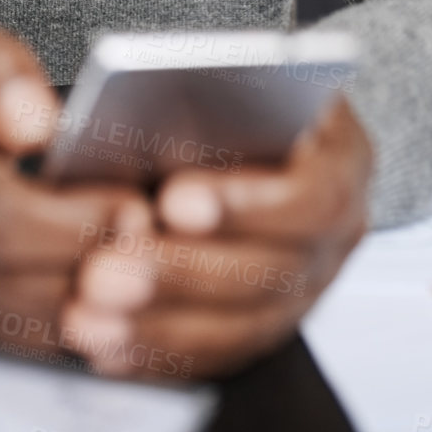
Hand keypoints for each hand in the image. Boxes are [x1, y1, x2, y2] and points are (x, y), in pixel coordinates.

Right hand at [0, 24, 151, 363]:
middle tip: (155, 246)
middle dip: (89, 262)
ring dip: (89, 306)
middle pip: (5, 274)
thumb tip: (38, 126)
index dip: (69, 219)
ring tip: (147, 275)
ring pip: (13, 320)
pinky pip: (12, 341)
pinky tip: (117, 302)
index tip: (134, 208)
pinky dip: (70, 328)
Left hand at [60, 96, 372, 379]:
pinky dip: (161, 354)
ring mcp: (311, 285)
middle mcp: (339, 230)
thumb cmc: (235, 91)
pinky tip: (108, 347)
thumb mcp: (232, 76)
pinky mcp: (271, 321)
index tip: (171, 202)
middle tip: (105, 270)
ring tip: (90, 317)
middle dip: (180, 275)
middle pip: (269, 272)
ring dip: (160, 327)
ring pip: (243, 326)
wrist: (263, 121)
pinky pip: (221, 354)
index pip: (306, 194)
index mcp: (342, 158)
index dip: (241, 206)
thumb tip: (145, 125)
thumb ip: (203, 101)